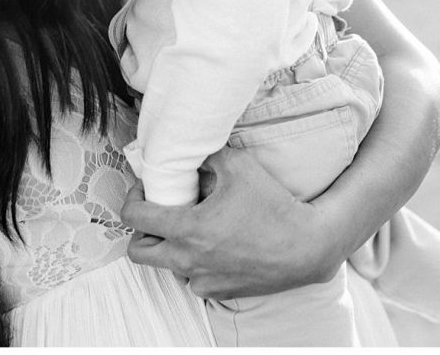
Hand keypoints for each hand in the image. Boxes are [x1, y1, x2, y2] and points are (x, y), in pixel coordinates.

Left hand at [120, 147, 340, 299]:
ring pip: (166, 265)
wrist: (306, 246)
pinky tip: (216, 244)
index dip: (133, 198)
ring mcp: (202, 280)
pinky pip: (193, 278)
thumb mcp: (239, 166)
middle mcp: (187, 260)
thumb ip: (208, 154)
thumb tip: (191, 148)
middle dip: (142, 229)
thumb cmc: (273, 205)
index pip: (134, 218)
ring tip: (193, 226)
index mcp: (187, 229)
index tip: (147, 189)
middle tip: (161, 211)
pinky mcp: (217, 291)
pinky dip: (195, 262)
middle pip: (138, 251)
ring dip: (171, 246)